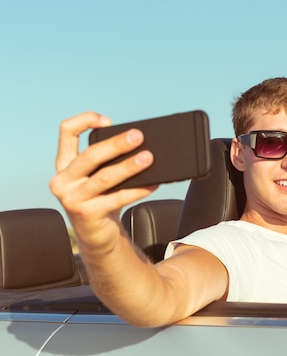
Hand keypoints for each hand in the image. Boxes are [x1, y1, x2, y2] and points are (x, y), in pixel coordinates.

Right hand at [49, 111, 157, 251]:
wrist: (96, 235)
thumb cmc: (101, 199)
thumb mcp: (96, 177)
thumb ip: (106, 161)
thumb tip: (141, 145)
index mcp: (64, 164)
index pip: (66, 131)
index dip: (85, 120)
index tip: (109, 121)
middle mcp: (63, 180)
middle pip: (91, 155)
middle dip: (116, 144)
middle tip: (138, 136)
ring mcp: (72, 198)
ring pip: (105, 177)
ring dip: (129, 167)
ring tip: (148, 158)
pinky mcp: (87, 214)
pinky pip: (117, 198)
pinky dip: (138, 190)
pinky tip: (153, 184)